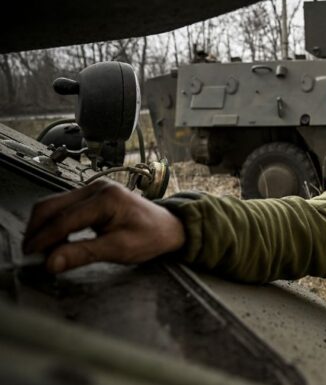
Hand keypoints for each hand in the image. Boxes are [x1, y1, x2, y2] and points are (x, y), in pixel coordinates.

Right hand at [23, 179, 184, 273]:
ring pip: (54, 204)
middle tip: (30, 254)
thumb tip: (52, 262)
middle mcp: (97, 188)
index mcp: (106, 198)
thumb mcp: (119, 249)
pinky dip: (54, 223)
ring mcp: (94, 189)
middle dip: (37, 230)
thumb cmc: (151, 237)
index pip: (64, 219)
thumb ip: (84, 253)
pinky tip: (54, 241)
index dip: (44, 239)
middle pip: (52, 206)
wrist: (170, 227)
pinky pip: (64, 206)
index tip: (31, 256)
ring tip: (41, 250)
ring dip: (43, 227)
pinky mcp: (92, 195)